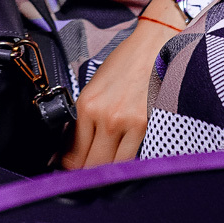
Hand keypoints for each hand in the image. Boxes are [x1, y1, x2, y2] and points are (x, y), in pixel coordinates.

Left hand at [61, 5, 182, 168]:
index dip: (69, 168)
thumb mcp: (94, 87)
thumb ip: (83, 118)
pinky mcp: (148, 126)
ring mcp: (128, 123)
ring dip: (107, 173)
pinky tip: (124, 161)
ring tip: (106, 169)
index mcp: (87, 105)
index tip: (69, 171)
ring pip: (113, 167)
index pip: (73, 154)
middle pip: (91, 166)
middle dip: (86, 175)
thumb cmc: (125, 63)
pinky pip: (134, 158)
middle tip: (86, 177)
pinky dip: (128, 164)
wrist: (155, 45)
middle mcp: (106, 117)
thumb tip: (71, 148)